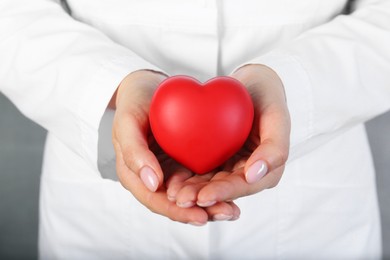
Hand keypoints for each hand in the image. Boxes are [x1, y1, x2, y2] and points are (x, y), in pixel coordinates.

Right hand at [111, 70, 239, 223]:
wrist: (147, 87)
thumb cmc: (134, 103)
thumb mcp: (128, 122)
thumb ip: (134, 152)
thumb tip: (152, 184)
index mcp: (134, 175)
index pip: (157, 201)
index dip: (179, 212)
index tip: (202, 216)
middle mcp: (152, 178)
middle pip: (177, 204)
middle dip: (203, 212)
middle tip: (228, 213)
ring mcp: (169, 171)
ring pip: (191, 195)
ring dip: (212, 205)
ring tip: (234, 210)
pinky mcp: (183, 162)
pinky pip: (199, 178)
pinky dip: (214, 186)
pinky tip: (234, 188)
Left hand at [167, 64, 289, 207]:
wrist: (250, 83)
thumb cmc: (267, 96)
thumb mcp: (277, 115)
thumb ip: (275, 147)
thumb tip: (255, 176)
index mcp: (268, 169)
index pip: (244, 185)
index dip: (224, 193)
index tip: (203, 197)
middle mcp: (248, 172)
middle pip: (223, 188)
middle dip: (201, 196)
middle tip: (180, 199)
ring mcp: (230, 165)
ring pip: (209, 182)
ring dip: (191, 190)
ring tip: (172, 194)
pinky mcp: (216, 157)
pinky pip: (199, 168)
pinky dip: (186, 175)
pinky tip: (169, 179)